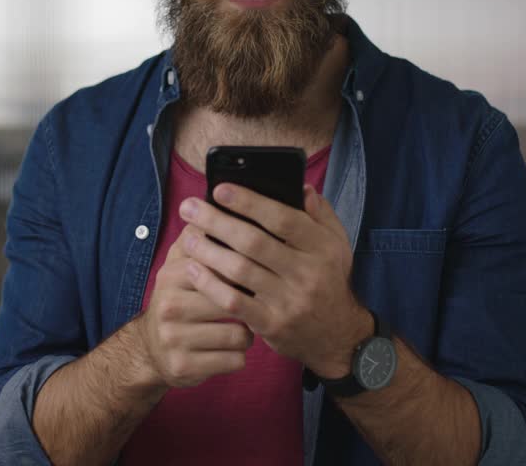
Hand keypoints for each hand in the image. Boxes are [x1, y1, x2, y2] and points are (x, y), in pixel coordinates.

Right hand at [136, 228, 254, 388]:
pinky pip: (234, 360)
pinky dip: (239, 355)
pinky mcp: (183, 367)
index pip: (222, 264)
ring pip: (239, 333)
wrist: (149, 350)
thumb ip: (201, 237)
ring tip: (242, 327)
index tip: (261, 271)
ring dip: (248, 332)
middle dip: (251, 303)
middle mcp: (169, 305)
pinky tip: (232, 350)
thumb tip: (220, 202)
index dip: (248, 268)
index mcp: (173, 274)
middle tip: (257, 302)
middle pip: (233, 300)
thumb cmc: (179, 299)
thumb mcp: (182, 264)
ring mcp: (174, 338)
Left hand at [179, 184, 372, 378]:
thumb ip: (321, 215)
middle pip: (253, 242)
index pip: (282, 219)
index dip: (249, 202)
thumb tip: (302, 188)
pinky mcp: (272, 324)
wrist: (339, 336)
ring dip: (207, 251)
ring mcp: (289, 301)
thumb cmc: (330, 281)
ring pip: (239, 270)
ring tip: (186, 237)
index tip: (219, 189)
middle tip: (188, 208)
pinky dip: (210, 285)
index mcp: (322, 247)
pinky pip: (234, 302)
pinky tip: (193, 271)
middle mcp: (307, 273)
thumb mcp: (337, 245)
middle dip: (216, 221)